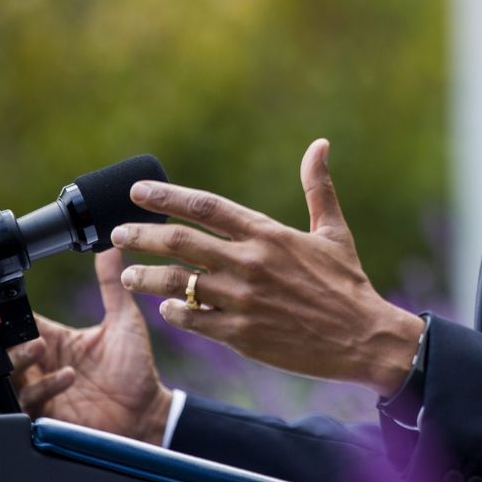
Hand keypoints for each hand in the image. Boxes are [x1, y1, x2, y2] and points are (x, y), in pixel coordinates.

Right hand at [0, 249, 171, 442]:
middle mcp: (42, 362)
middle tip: (8, 320)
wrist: (147, 412)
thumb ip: (112, 285)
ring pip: (8, 372)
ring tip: (41, 346)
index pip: (17, 317)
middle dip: (0, 332)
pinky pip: (28, 400)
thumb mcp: (123, 320)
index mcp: (55, 338)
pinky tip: (67, 376)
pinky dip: (44, 387)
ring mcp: (41, 388)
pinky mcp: (46, 413)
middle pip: (3, 344)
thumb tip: (112, 247)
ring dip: (20, 357)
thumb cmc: (134, 368)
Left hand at [114, 139, 424, 396]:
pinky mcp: (241, 334)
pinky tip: (165, 307)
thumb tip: (320, 144)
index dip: (167, 196)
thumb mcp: (333, 231)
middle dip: (142, 235)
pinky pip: (192, 319)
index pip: (206, 206)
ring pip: (176, 283)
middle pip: (180, 241)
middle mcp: (250, 263)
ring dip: (146, 277)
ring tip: (128, 274)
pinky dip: (173, 312)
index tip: (138, 192)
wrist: (363, 337)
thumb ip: (318, 187)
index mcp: (269, 234)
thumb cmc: (347, 283)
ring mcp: (242, 300)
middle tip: (118, 233)